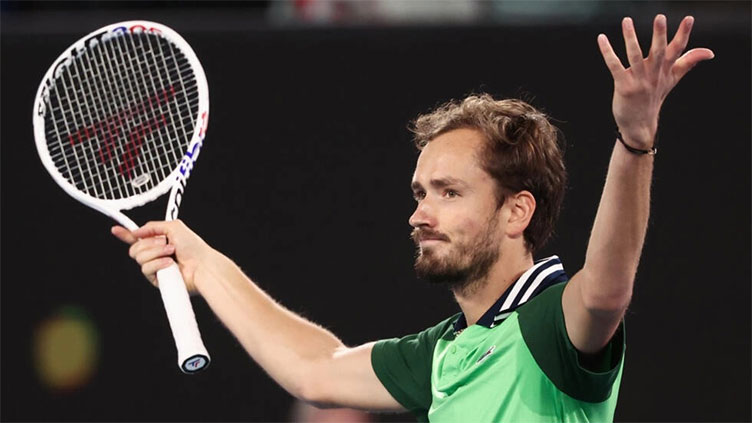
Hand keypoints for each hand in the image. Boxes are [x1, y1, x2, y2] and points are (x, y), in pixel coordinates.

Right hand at [111, 220, 211, 293]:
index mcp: (159, 241)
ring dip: (156, 252)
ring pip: (139, 258)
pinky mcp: (156, 279)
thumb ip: (153, 226)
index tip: (115, 229)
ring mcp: (155, 267)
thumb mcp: (174, 227)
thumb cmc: (194, 247)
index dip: (125, 234)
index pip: (137, 238)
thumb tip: (136, 231)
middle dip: (149, 243)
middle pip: (134, 248)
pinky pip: (146, 269)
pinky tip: (170, 264)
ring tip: (172, 253)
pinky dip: (158, 263)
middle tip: (165, 243)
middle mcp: (155, 254)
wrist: (202, 265)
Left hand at [598, 15, 713, 146]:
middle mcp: (654, 74)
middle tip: (660, 17)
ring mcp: (638, 81)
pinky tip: (602, 38)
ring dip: (630, 38)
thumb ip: (688, 62)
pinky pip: (615, 66)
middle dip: (659, 35)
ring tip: (626, 20)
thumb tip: (710, 52)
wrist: (640, 124)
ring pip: (635, 56)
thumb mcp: (672, 79)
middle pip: (658, 52)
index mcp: (665, 70)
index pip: (678, 50)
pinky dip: (607, 52)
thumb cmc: (654, 97)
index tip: (689, 18)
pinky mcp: (623, 86)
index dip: (683, 34)